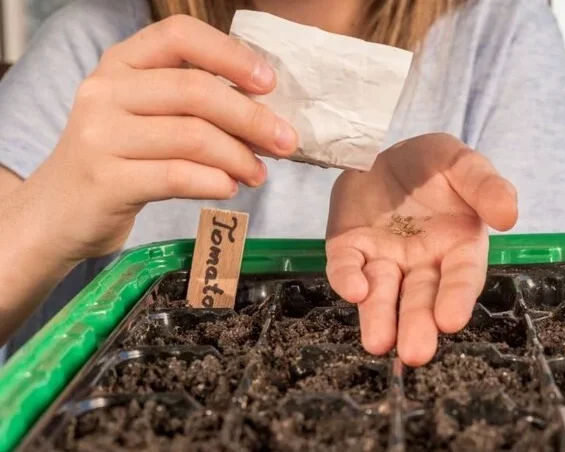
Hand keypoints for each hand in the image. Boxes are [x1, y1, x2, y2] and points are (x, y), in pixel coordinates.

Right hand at [25, 15, 297, 261]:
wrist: (58, 212)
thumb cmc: (118, 160)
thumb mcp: (144, 116)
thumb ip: (192, 105)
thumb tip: (267, 115)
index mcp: (121, 63)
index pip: (180, 35)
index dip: (231, 55)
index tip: (269, 84)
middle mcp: (106, 91)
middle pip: (196, 92)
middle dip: (252, 119)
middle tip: (286, 143)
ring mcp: (101, 135)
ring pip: (192, 137)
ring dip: (240, 157)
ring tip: (258, 174)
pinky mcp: (106, 180)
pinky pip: (176, 176)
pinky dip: (214, 182)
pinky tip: (229, 187)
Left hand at [326, 133, 517, 365]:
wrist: (384, 150)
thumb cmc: (433, 165)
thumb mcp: (463, 163)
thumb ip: (487, 186)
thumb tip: (509, 216)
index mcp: (458, 246)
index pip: (461, 277)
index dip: (456, 298)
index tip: (451, 321)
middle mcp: (422, 262)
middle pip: (421, 298)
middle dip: (418, 325)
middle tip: (415, 352)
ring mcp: (383, 259)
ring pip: (382, 294)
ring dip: (380, 317)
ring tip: (379, 342)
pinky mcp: (349, 248)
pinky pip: (346, 266)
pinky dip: (347, 278)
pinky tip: (353, 289)